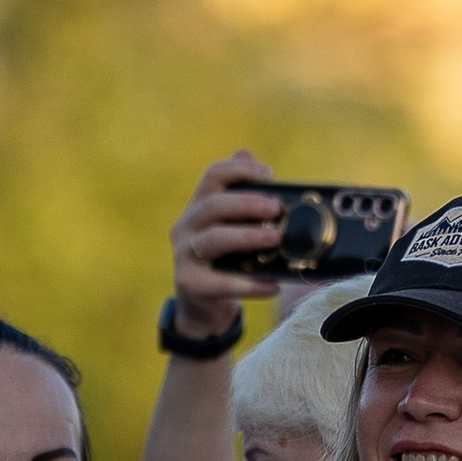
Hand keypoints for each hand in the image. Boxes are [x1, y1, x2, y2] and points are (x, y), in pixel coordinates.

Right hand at [168, 149, 281, 339]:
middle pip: (213, 205)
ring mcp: (184, 256)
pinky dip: (251, 284)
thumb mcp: (231, 227)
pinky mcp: (190, 284)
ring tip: (276, 239)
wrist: (204, 308)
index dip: (241, 170)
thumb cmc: (225, 261)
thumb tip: (247, 152)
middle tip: (277, 208)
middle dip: (247, 203)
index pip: (213, 175)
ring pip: (213, 240)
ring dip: (248, 237)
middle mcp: (185, 227)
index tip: (270, 175)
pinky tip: (274, 285)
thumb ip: (240, 194)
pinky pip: (222, 282)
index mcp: (198, 207)